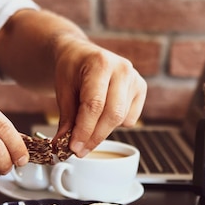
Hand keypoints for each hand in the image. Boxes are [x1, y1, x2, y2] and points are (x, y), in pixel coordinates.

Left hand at [53, 38, 146, 155]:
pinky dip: (115, 125)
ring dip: (102, 132)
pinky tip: (103, 114)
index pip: (94, 104)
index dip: (85, 130)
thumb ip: (67, 118)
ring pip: (121, 119)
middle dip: (95, 137)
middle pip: (112, 114)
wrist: (81, 54)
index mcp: (100, 63)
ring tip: (86, 131)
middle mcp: (122, 69)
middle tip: (79, 150)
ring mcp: (135, 78)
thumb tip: (64, 145)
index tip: (74, 147)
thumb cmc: (71, 69)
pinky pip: (131, 119)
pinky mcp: (141, 88)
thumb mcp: (63, 89)